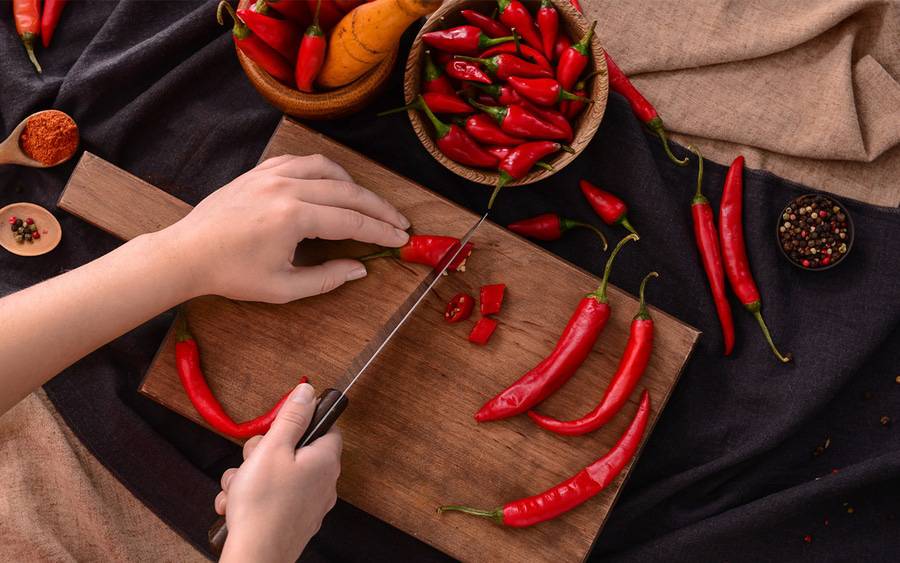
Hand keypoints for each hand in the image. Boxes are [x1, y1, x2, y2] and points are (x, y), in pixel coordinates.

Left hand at [166, 154, 409, 303]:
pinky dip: (323, 170)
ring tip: (367, 203)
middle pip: (348, 191)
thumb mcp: (283, 287)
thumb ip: (326, 278)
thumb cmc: (231, 274)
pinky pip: (300, 161)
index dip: (381, 230)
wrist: (187, 254)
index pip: (352, 220)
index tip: (400, 237)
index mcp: (293, 217)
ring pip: (327, 168)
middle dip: (378, 207)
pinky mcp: (259, 172)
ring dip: (353, 184)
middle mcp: (286, 188)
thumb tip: (359, 268)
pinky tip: (331, 184)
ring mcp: (271, 175)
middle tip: (397, 221)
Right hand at [218, 382, 341, 562]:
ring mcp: (309, 504)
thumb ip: (291, 418)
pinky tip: (236, 506)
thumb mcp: (273, 449)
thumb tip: (307, 392)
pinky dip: (251, 499)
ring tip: (240, 489)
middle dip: (264, 452)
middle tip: (251, 461)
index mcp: (325, 461)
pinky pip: (271, 498)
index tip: (280, 425)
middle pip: (295, 450)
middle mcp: (323, 483)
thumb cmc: (264, 506)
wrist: (255, 557)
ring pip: (277, 475)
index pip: (325, 427)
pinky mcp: (292, 521)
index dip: (301, 421)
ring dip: (251, 477)